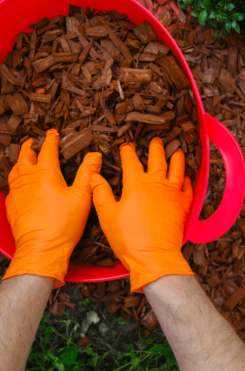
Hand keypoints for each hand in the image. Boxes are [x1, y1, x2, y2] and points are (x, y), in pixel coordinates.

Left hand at [3, 129, 101, 287]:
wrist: (41, 249)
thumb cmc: (62, 225)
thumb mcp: (82, 197)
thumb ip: (89, 174)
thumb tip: (95, 156)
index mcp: (46, 174)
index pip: (48, 150)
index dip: (52, 139)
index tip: (53, 133)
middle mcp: (27, 180)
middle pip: (25, 156)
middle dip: (30, 146)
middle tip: (34, 141)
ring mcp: (17, 193)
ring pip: (15, 169)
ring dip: (20, 161)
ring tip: (25, 158)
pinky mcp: (12, 206)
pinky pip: (11, 186)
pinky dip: (16, 179)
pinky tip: (21, 184)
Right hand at [90, 139, 193, 292]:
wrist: (154, 255)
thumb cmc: (129, 238)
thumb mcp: (106, 215)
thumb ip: (101, 192)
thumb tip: (94, 177)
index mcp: (136, 184)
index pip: (131, 161)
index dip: (127, 152)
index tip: (126, 146)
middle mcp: (157, 183)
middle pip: (158, 159)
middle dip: (156, 148)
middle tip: (157, 141)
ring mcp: (173, 193)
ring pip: (177, 169)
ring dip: (177, 158)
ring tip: (177, 151)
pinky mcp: (183, 205)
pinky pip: (188, 188)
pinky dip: (188, 180)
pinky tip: (187, 178)